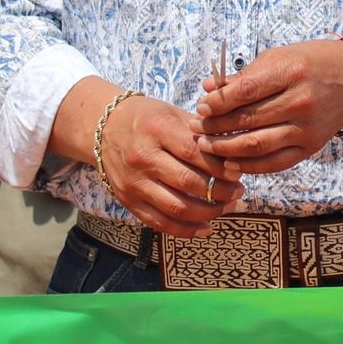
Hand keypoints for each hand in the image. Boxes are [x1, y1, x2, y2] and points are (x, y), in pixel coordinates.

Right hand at [102, 95, 244, 236]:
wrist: (103, 127)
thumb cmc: (148, 118)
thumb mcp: (173, 113)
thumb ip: (203, 131)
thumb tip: (235, 151)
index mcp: (157, 130)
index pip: (194, 152)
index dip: (220, 166)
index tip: (238, 172)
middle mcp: (143, 157)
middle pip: (188, 182)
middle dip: (220, 191)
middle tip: (239, 191)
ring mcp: (134, 182)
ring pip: (176, 207)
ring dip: (209, 212)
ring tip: (228, 206)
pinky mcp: (128, 201)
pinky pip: (159, 223)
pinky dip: (186, 230)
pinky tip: (207, 228)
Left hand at [195, 38, 342, 172]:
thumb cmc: (312, 62)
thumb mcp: (280, 57)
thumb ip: (244, 76)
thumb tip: (208, 89)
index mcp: (292, 73)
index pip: (246, 92)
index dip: (218, 102)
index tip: (202, 106)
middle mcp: (301, 102)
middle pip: (247, 120)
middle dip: (215, 126)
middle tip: (197, 127)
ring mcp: (307, 128)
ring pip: (256, 145)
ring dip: (225, 149)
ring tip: (206, 146)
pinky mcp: (311, 147)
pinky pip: (274, 162)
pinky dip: (249, 166)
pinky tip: (230, 162)